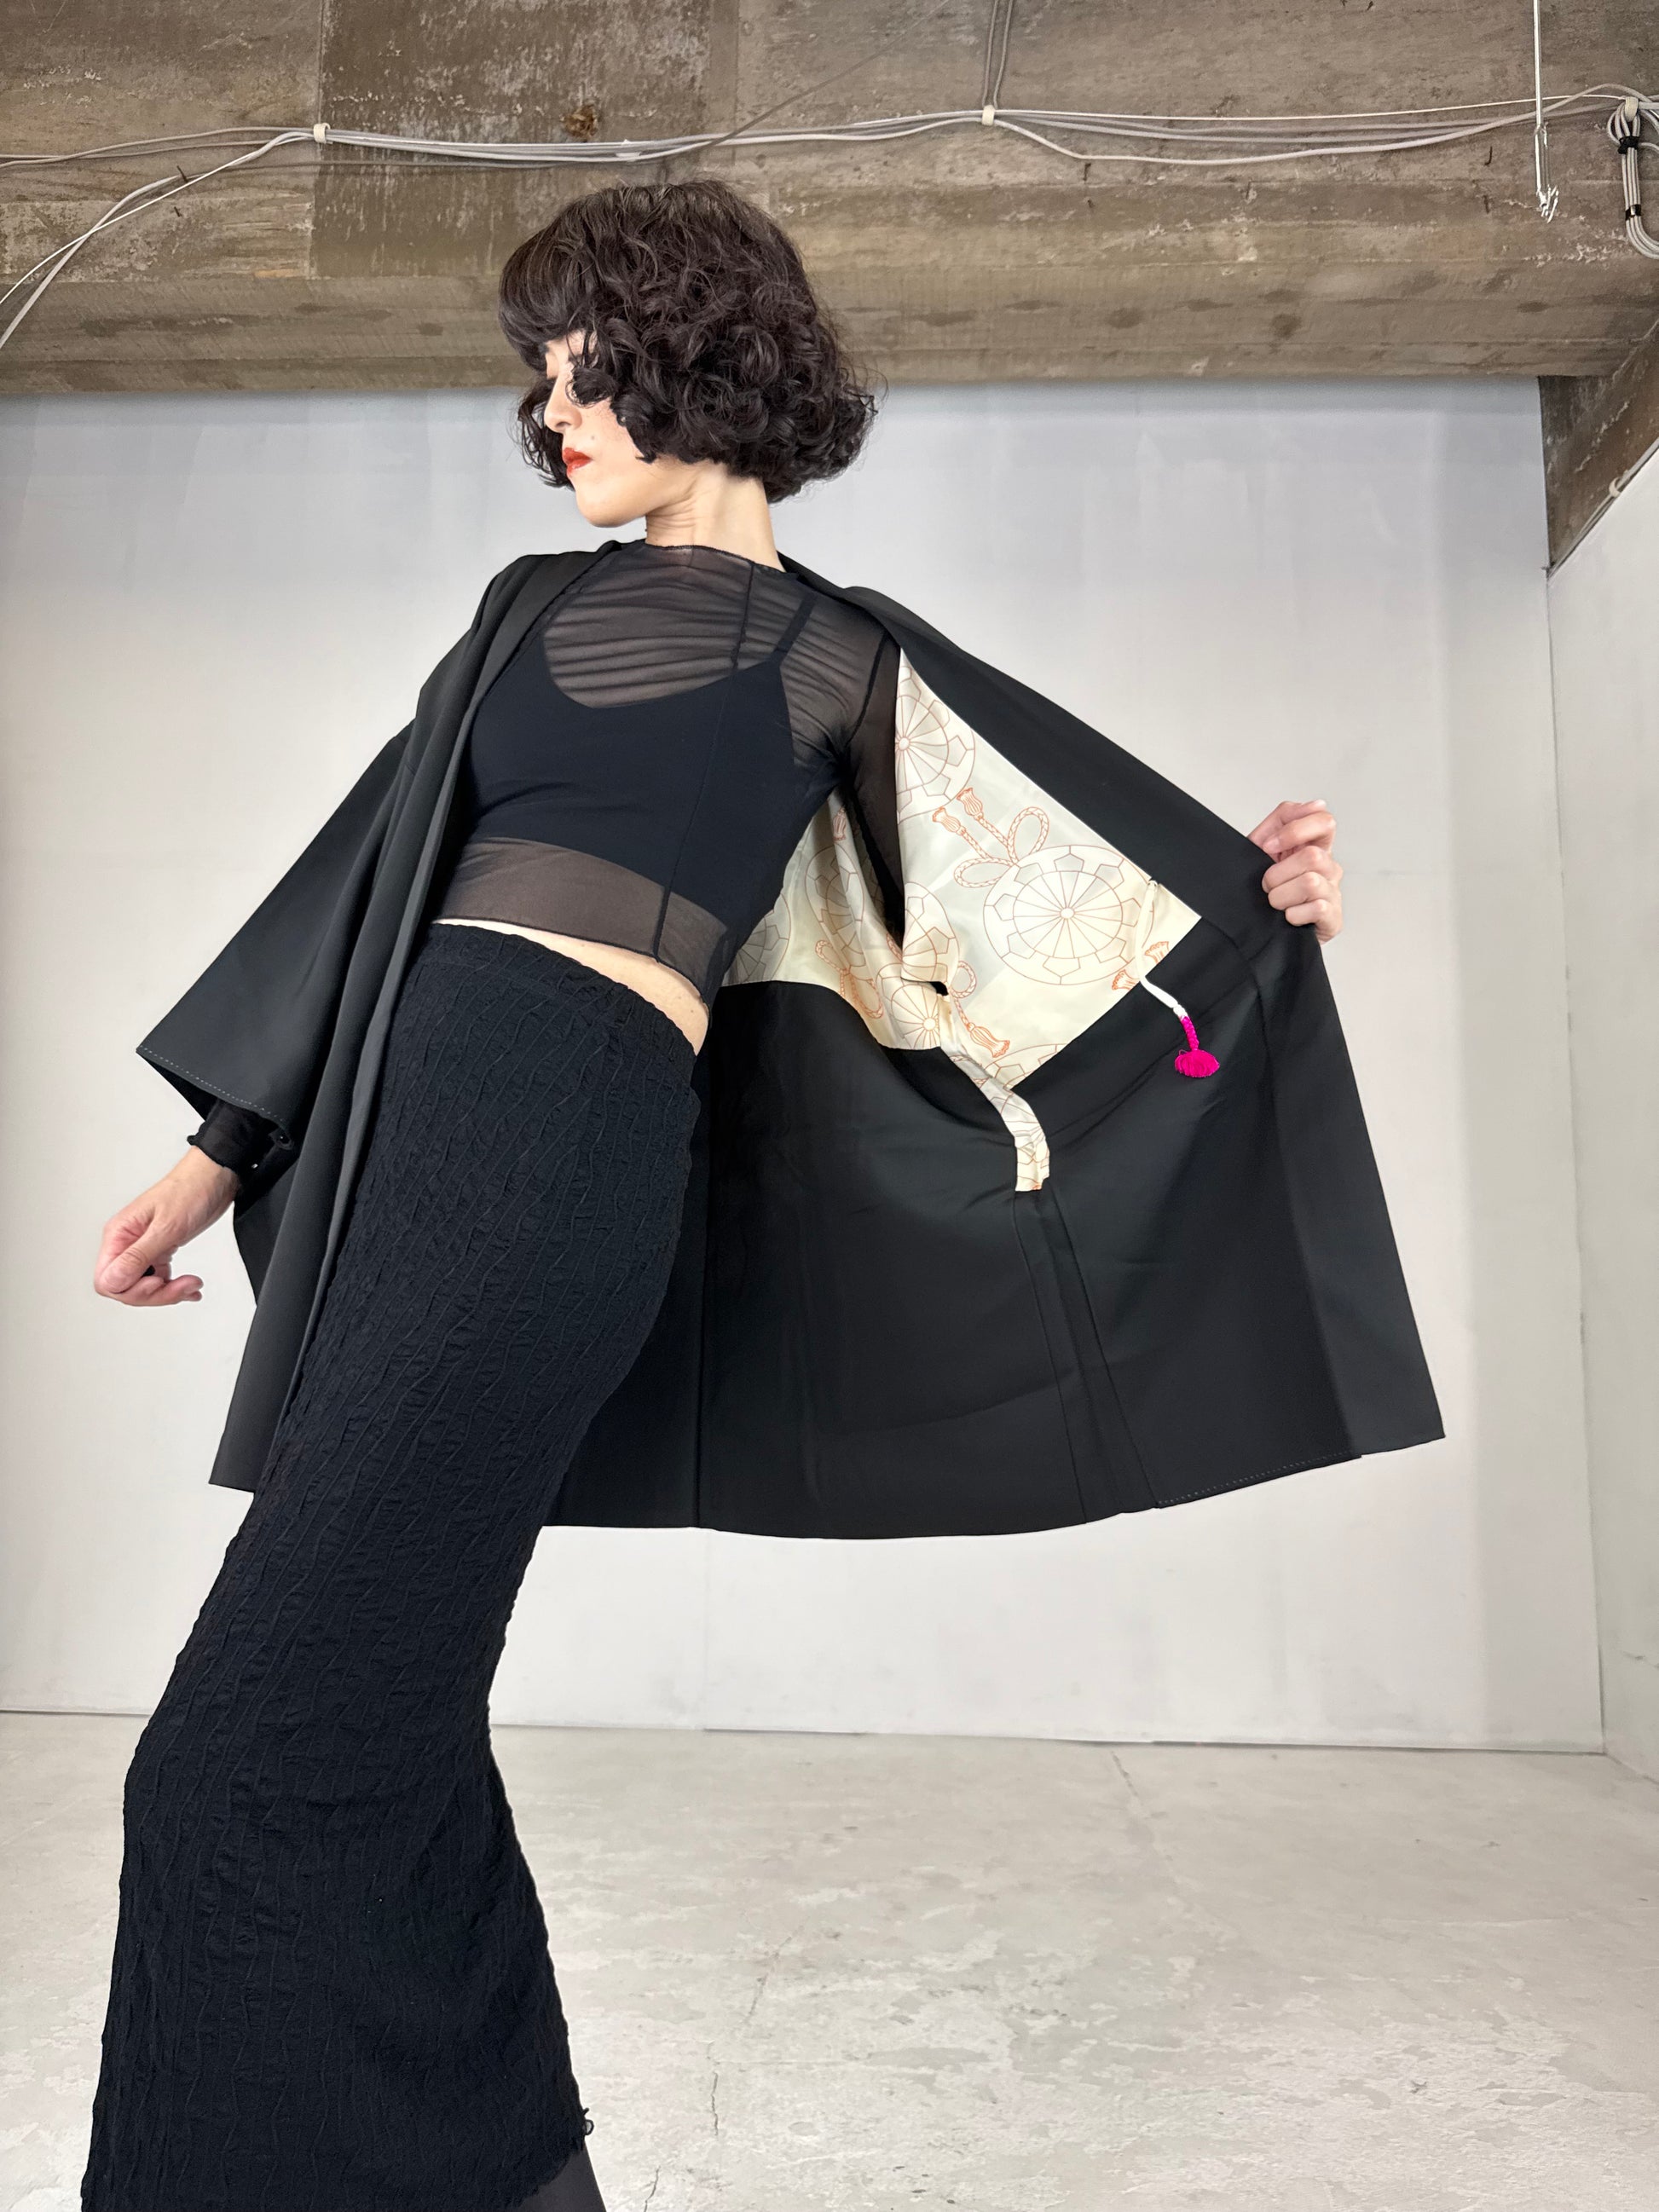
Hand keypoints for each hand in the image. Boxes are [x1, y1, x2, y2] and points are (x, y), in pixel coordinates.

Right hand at [94, 1148, 238, 1305]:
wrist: (215, 1176)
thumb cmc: (191, 1190)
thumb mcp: (166, 1227)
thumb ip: (138, 1257)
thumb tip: (112, 1281)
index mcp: (119, 1234)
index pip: (106, 1279)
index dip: (131, 1290)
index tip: (157, 1283)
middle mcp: (127, 1242)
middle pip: (125, 1287)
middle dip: (154, 1294)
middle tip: (181, 1286)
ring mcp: (143, 1246)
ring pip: (143, 1285)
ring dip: (168, 1292)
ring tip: (191, 1284)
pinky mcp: (161, 1248)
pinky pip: (159, 1278)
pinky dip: (174, 1286)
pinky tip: (190, 1286)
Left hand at [1247, 798, 1343, 942]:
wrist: (1259, 928)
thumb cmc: (1265, 888)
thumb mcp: (1263, 847)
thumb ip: (1284, 819)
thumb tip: (1317, 804)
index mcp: (1314, 846)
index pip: (1324, 821)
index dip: (1295, 830)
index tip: (1269, 846)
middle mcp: (1329, 867)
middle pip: (1312, 856)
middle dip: (1277, 873)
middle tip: (1267, 884)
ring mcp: (1333, 892)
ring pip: (1310, 882)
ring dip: (1281, 896)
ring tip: (1276, 903)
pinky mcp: (1333, 918)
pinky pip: (1316, 908)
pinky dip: (1293, 914)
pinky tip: (1288, 917)